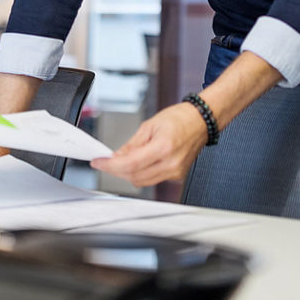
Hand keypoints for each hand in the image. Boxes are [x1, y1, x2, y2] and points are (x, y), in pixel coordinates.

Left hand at [89, 102, 207, 186]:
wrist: (201, 121)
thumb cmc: (180, 118)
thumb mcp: (150, 125)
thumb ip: (131, 145)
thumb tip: (116, 157)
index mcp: (163, 147)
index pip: (130, 164)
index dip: (110, 166)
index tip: (98, 162)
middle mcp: (170, 163)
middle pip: (134, 176)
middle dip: (115, 170)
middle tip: (105, 161)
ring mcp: (175, 172)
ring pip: (142, 181)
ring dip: (127, 173)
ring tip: (119, 161)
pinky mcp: (177, 176)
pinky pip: (152, 180)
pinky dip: (140, 174)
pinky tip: (135, 164)